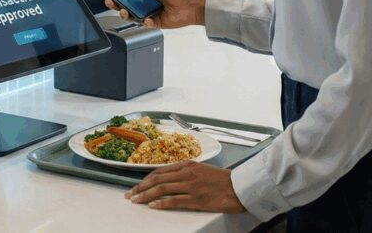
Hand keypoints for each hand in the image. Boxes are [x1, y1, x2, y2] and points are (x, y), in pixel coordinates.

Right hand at [105, 0, 204, 28]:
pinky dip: (144, 22)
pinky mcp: (155, 23)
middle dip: (116, 4)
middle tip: (110, 2)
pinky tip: (147, 19)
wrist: (193, 6)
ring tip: (124, 11)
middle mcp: (146, 3)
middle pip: (126, 5)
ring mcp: (149, 13)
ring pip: (132, 15)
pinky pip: (145, 24)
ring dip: (125, 14)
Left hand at [126, 161, 244, 212]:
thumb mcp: (202, 170)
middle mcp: (186, 173)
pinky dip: (161, 203)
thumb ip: (186, 172)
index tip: (136, 186)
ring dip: (146, 195)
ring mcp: (191, 186)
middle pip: (157, 179)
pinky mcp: (197, 198)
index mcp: (187, 165)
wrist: (241, 187)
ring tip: (136, 201)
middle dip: (140, 187)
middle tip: (130, 195)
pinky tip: (152, 206)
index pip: (159, 171)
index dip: (145, 179)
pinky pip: (174, 200)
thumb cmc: (223, 180)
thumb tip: (169, 178)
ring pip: (162, 189)